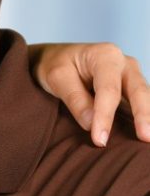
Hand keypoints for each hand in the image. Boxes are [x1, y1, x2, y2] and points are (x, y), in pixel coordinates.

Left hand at [30, 42, 149, 146]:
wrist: (57, 57)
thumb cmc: (55, 64)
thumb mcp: (57, 77)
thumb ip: (75, 99)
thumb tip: (91, 124)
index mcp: (105, 56)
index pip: (108, 90)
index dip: (105, 116)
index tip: (100, 139)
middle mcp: (124, 63)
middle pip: (138, 91)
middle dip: (143, 116)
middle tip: (146, 138)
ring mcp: (131, 75)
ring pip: (144, 97)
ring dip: (147, 118)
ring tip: (148, 138)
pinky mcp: (131, 88)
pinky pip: (141, 102)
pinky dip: (144, 116)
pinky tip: (144, 130)